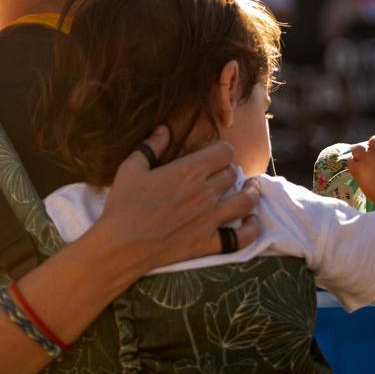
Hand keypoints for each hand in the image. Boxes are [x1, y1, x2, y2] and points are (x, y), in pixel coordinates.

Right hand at [100, 126, 261, 272]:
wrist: (123, 244)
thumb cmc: (124, 204)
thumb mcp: (131, 168)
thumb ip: (151, 147)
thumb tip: (164, 129)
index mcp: (188, 171)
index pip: (224, 152)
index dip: (222, 150)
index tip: (216, 154)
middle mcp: (205, 193)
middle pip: (232, 174)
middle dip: (230, 170)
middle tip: (225, 173)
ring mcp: (211, 219)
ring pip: (245, 201)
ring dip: (251, 193)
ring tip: (250, 188)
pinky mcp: (210, 242)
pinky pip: (242, 237)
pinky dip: (252, 228)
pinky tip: (252, 221)